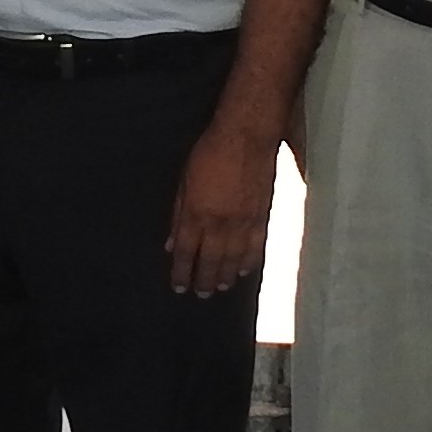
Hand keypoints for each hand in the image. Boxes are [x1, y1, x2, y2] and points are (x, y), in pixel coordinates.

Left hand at [166, 117, 278, 295]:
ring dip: (224, 276)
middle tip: (200, 295)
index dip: (181, 273)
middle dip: (202, 280)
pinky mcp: (261, 217)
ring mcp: (242, 223)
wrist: (247, 137)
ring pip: (232, 259)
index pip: (185, 252)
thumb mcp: (184, 181)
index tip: (179, 287)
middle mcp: (219, 224)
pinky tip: (242, 271)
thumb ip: (178, 215)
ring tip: (219, 287)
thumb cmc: (210, 153)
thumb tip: (171, 244)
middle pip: (209, 261)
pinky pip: (255, 248)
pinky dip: (248, 263)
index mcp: (195, 214)